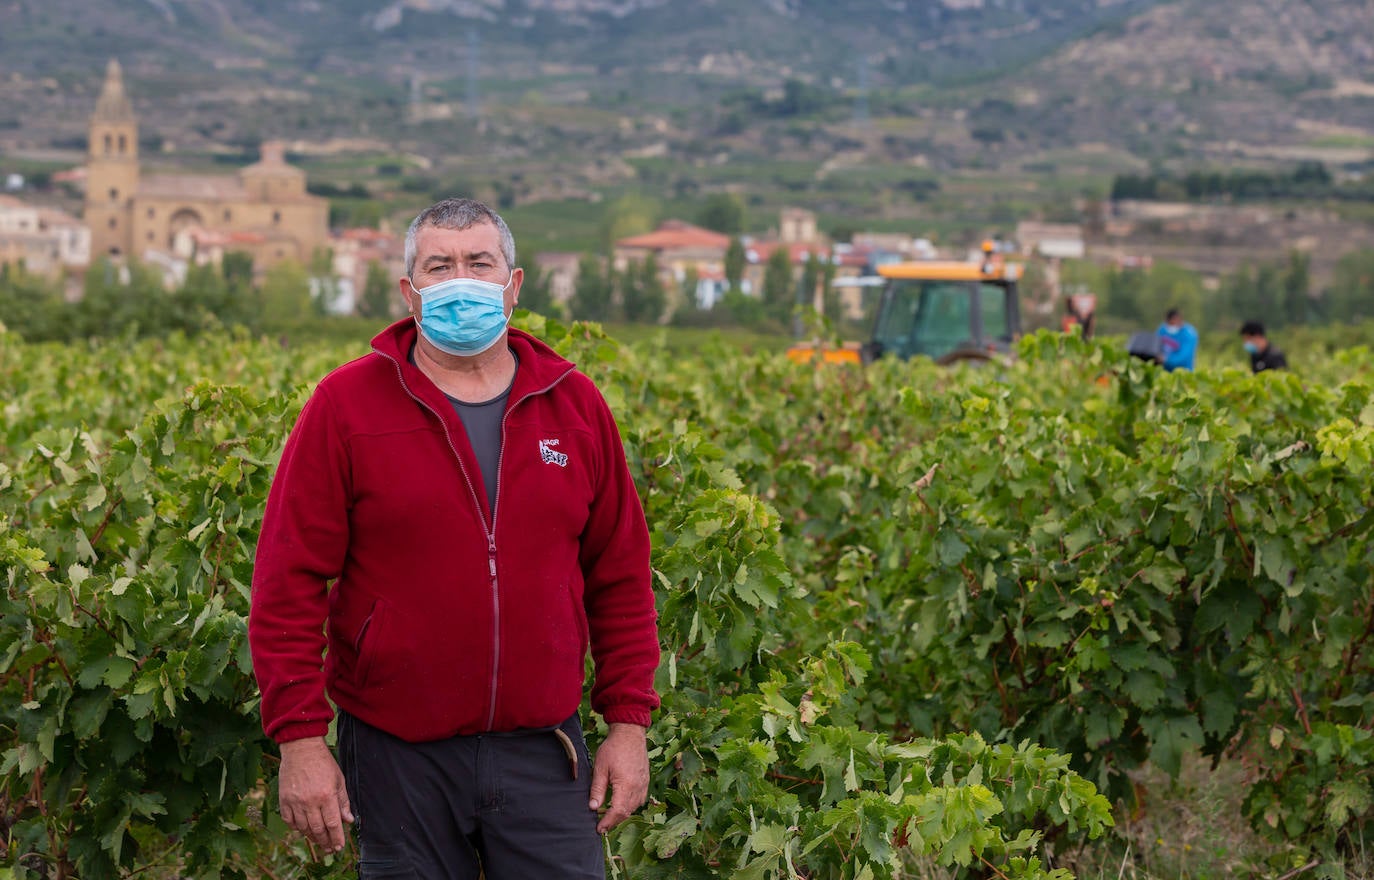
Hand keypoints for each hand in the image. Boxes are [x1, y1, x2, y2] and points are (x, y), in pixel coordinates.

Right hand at [278, 736, 353, 853]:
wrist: (301, 749)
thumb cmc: (323, 763)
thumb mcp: (339, 780)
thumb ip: (343, 802)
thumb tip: (348, 820)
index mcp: (326, 795)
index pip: (333, 824)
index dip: (337, 838)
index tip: (340, 846)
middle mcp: (310, 801)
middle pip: (318, 829)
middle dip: (325, 842)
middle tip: (330, 849)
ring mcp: (295, 801)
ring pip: (303, 828)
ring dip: (312, 837)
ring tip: (319, 841)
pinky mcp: (284, 799)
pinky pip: (289, 821)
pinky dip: (296, 828)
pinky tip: (303, 829)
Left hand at [588, 722, 649, 833]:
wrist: (629, 733)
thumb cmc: (613, 748)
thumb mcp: (600, 768)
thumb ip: (597, 789)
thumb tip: (593, 807)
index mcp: (626, 785)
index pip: (618, 811)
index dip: (608, 822)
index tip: (599, 829)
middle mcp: (638, 787)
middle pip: (627, 812)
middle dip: (614, 821)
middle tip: (601, 825)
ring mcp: (644, 784)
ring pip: (634, 807)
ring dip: (622, 814)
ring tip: (609, 815)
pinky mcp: (645, 780)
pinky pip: (639, 799)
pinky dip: (630, 805)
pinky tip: (621, 803)